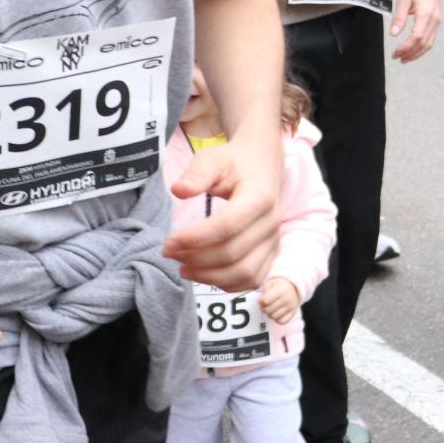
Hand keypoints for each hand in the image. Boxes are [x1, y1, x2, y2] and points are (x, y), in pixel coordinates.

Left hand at [165, 135, 282, 289]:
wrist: (262, 165)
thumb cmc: (234, 163)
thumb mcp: (213, 158)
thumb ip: (196, 173)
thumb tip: (179, 190)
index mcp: (259, 197)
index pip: (227, 226)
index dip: (195, 239)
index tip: (169, 241)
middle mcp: (271, 222)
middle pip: (233, 253)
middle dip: (196, 259)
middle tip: (169, 252)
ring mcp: (274, 240)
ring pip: (245, 273)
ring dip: (211, 277)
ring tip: (183, 268)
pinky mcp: (272, 253)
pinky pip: (252, 280)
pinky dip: (227, 284)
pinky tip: (204, 274)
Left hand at [259, 276, 300, 324]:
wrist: (293, 287)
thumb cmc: (278, 286)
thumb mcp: (270, 284)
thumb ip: (264, 292)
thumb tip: (262, 303)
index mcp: (280, 291)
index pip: (265, 301)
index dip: (260, 301)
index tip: (261, 299)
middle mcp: (286, 299)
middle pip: (268, 310)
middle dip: (264, 309)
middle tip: (265, 305)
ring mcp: (290, 307)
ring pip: (274, 317)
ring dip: (269, 314)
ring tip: (271, 309)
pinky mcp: (292, 313)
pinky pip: (282, 322)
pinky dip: (277, 319)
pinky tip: (276, 314)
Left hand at [390, 0, 442, 62]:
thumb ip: (399, 17)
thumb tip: (394, 34)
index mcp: (426, 13)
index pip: (417, 36)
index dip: (406, 47)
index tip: (395, 52)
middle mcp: (434, 19)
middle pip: (424, 43)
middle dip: (410, 53)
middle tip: (397, 58)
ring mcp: (437, 21)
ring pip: (429, 44)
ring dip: (417, 53)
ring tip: (404, 58)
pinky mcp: (437, 22)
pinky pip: (431, 39)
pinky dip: (422, 48)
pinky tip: (413, 51)